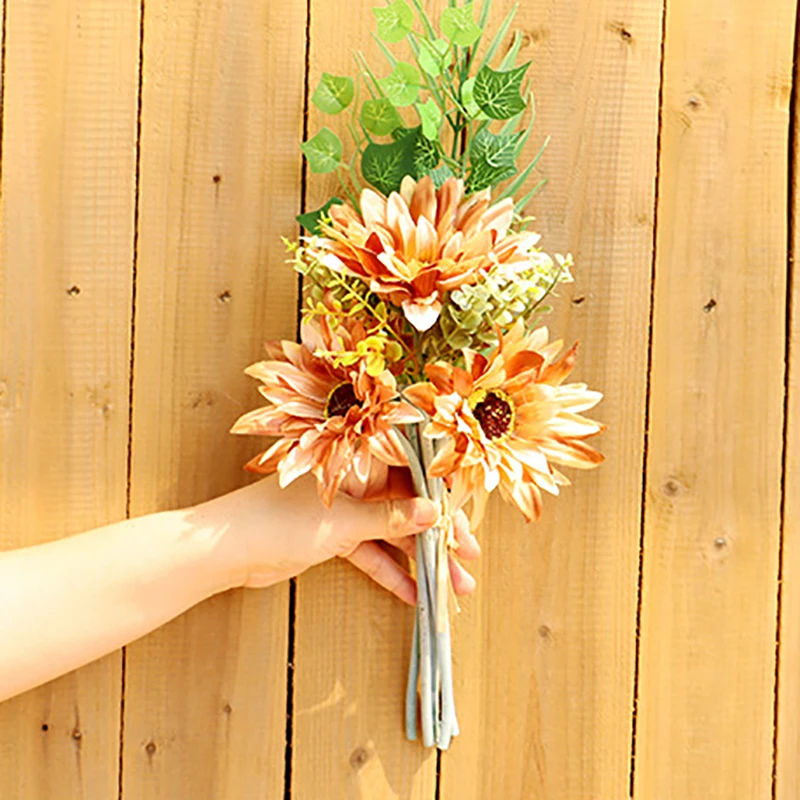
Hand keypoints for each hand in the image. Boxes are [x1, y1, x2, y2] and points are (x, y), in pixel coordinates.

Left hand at [197, 474, 479, 603]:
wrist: (227, 548)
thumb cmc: (282, 520)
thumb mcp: (345, 522)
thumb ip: (392, 519)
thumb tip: (437, 515)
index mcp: (360, 460)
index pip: (415, 474)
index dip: (445, 500)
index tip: (467, 526)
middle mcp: (357, 480)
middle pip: (409, 506)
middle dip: (439, 537)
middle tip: (468, 562)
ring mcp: (346, 510)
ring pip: (393, 533)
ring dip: (421, 560)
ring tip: (453, 588)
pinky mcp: (335, 537)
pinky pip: (372, 553)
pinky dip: (391, 572)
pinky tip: (415, 595)